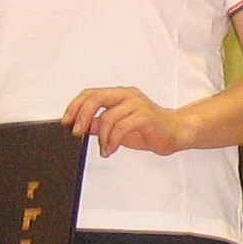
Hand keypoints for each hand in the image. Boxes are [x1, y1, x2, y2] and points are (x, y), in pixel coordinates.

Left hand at [65, 86, 193, 157]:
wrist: (176, 132)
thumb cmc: (149, 129)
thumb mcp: (119, 128)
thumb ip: (101, 125)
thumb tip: (82, 127)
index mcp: (119, 95)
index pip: (91, 93)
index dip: (75, 106)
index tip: (66, 121)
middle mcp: (127, 95)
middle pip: (95, 98)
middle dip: (82, 116)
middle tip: (76, 132)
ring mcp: (137, 104)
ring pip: (108, 117)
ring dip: (102, 137)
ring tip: (104, 149)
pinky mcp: (145, 116)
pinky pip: (122, 127)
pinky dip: (113, 141)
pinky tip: (111, 150)